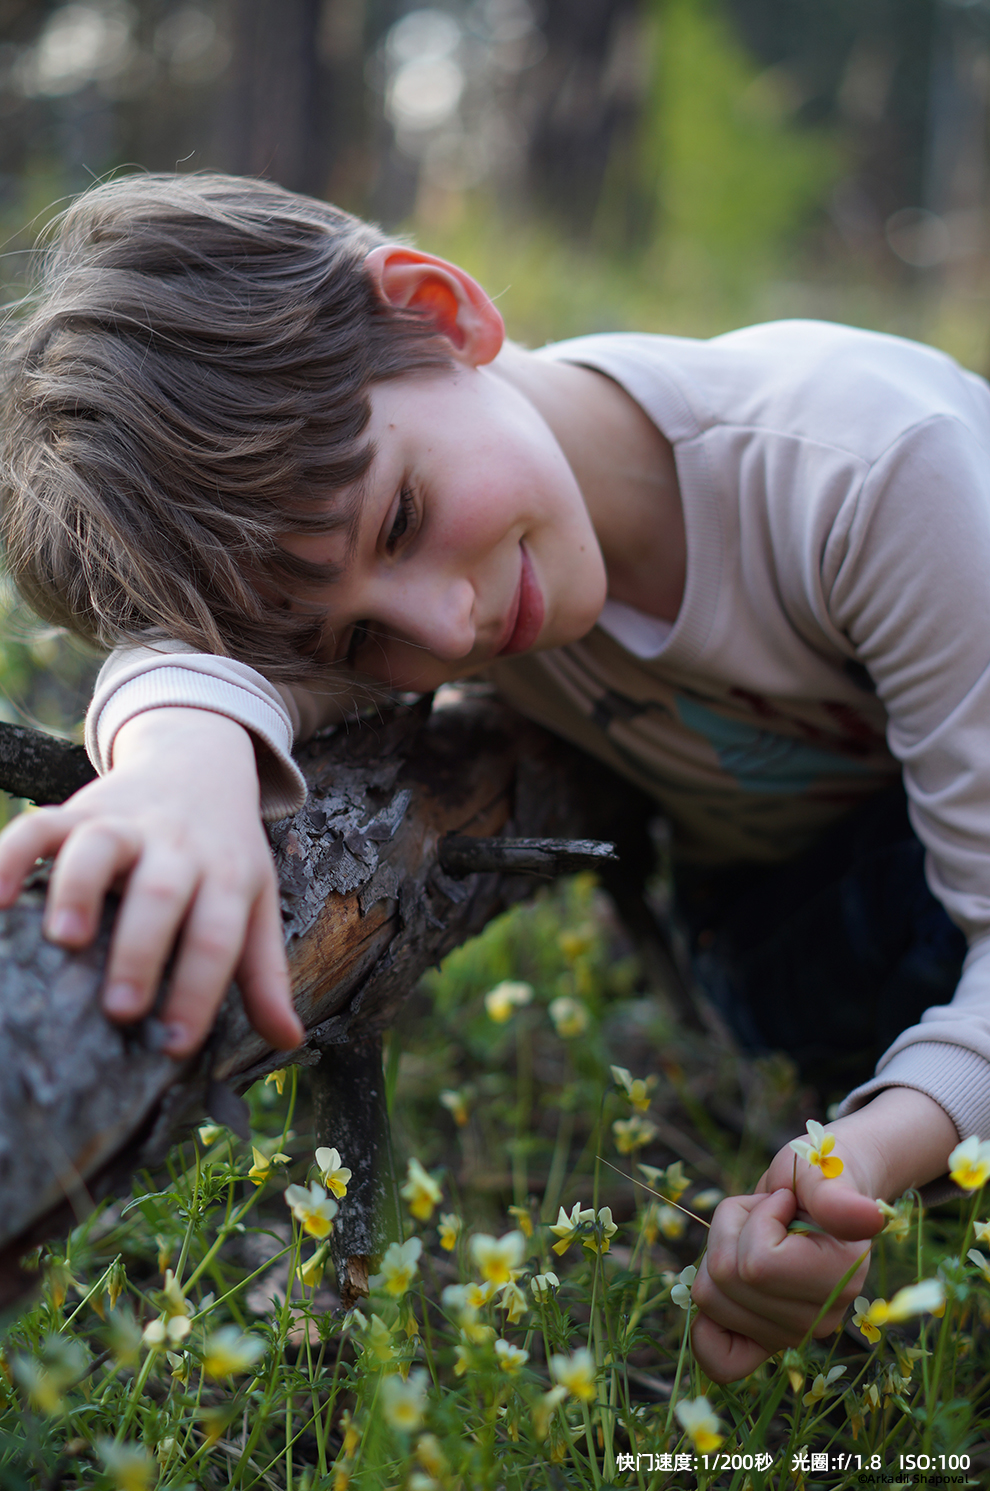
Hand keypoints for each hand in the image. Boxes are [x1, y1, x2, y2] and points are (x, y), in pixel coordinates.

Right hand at [0, 708, 303, 1058]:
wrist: (199, 759)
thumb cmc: (225, 851)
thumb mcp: (256, 901)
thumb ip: (265, 972)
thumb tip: (288, 1039)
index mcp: (226, 877)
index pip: (219, 936)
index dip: (199, 990)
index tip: (175, 1045)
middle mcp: (177, 848)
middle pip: (162, 892)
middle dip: (141, 950)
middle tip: (120, 1009)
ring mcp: (126, 824)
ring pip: (100, 846)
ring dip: (80, 889)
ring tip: (64, 940)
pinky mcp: (79, 809)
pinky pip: (39, 824)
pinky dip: (10, 854)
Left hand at [690, 1088, 957, 1382]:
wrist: (825, 1188)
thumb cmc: (818, 1170)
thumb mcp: (818, 1167)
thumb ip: (834, 1195)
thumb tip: (869, 1217)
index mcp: (841, 1274)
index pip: (756, 1264)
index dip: (754, 1219)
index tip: (782, 1200)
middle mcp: (821, 1317)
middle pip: (724, 1281)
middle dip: (731, 1231)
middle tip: (764, 1213)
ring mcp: (794, 1333)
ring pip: (709, 1300)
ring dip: (719, 1252)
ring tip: (756, 1233)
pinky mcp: (769, 1340)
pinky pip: (722, 1361)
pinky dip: (708, 1326)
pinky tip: (724, 1285)